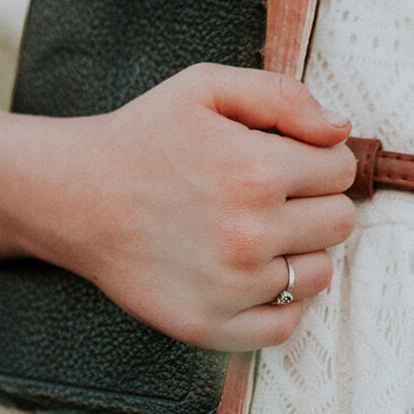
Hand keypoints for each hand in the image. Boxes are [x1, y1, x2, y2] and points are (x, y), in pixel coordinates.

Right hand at [6, 64, 357, 350]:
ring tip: (253, 233)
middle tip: (267, 196)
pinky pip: (284, 325)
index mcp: (256, 171)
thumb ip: (283, 95)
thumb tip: (341, 131)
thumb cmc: (139, 138)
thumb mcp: (204, 88)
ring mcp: (230, 286)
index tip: (280, 160)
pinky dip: (278, 302)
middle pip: (339, 223)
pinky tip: (248, 274)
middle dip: (312, 203)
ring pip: (318, 274)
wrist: (72, 195)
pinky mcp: (209, 324)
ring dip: (298, 252)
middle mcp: (248, 233)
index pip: (340, 170)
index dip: (315, 159)